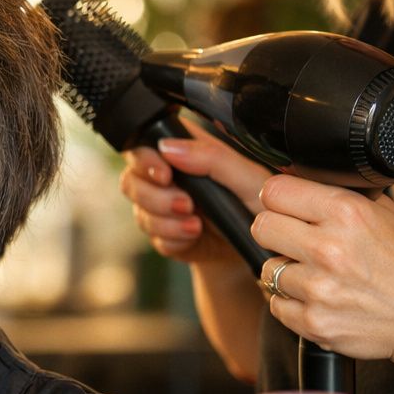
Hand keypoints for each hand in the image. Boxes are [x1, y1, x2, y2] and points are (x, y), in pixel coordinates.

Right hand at [119, 122, 270, 266]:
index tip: (164, 175)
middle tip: (186, 205)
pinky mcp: (165, 234)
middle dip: (155, 197)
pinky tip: (193, 237)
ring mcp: (164, 207)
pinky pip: (153, 238)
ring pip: (140, 212)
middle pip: (131, 180)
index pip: (143, 146)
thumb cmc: (260, 205)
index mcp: (185, 152)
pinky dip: (173, 239)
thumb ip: (212, 158)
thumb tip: (169, 147)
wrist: (262, 247)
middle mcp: (169, 178)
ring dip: (165, 222)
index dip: (145, 161)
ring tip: (195, 226)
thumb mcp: (248, 178)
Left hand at [252, 175, 393, 371]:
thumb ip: (342, 195)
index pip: (275, 191)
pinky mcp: (314, 322)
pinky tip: (322, 299)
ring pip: (267, 269)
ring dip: (287, 272)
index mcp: (347, 213)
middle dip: (276, 233)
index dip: (278, 198)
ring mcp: (319, 288)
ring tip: (320, 275)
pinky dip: (293, 304)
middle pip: (261, 227)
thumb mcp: (388, 215)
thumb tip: (298, 176)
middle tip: (297, 241)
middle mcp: (329, 248)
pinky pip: (277, 305)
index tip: (284, 206)